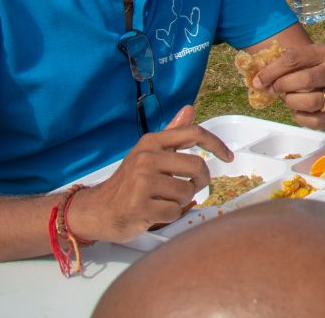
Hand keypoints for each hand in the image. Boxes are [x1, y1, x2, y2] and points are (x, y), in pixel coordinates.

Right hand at [66, 106, 233, 241]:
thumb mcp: (147, 152)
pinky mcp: (140, 206)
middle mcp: (146, 159)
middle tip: (193, 186)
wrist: (96, 210)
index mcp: (150, 143)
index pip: (193, 134)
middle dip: (201, 181)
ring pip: (188, 192)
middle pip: (197, 166)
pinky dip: (171, 215)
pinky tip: (156, 212)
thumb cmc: (127, 182)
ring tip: (166, 200)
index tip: (228, 156)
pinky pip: (175, 211)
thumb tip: (190, 109)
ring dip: (183, 200)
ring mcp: (142, 183)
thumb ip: (171, 133)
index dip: (216, 144)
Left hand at [253, 43, 324, 128]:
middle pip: (305, 80)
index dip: (272, 71)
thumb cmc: (316, 72)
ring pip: (310, 101)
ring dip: (292, 101)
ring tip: (289, 98)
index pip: (294, 59)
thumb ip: (286, 65)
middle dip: (282, 86)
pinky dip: (300, 117)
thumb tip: (258, 79)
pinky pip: (313, 120)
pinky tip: (299, 111)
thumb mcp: (306, 60)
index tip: (258, 80)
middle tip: (273, 90)